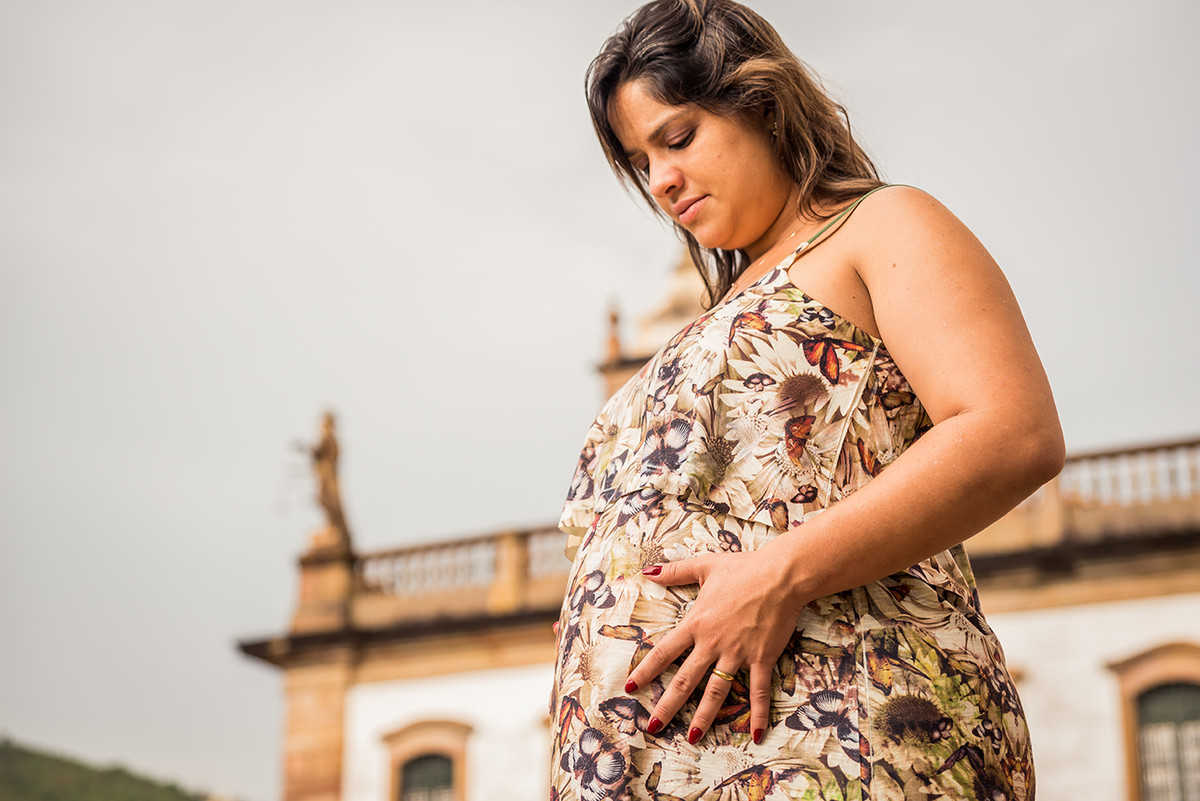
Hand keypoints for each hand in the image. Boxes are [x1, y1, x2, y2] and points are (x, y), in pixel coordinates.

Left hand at [624, 549, 805, 744]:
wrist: (781, 575)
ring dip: (704, 716)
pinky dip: (758, 714)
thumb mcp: (704, 566)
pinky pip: (759, 690)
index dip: (645, 671)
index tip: (630, 688)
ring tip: (692, 738)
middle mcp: (713, 643)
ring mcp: (738, 653)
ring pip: (717, 691)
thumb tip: (646, 571)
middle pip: (685, 680)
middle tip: (652, 727)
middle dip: (667, 705)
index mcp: (696, 623)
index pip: (663, 652)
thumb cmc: (743, 568)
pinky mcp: (762, 658)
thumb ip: (674, 572)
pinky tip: (757, 735)